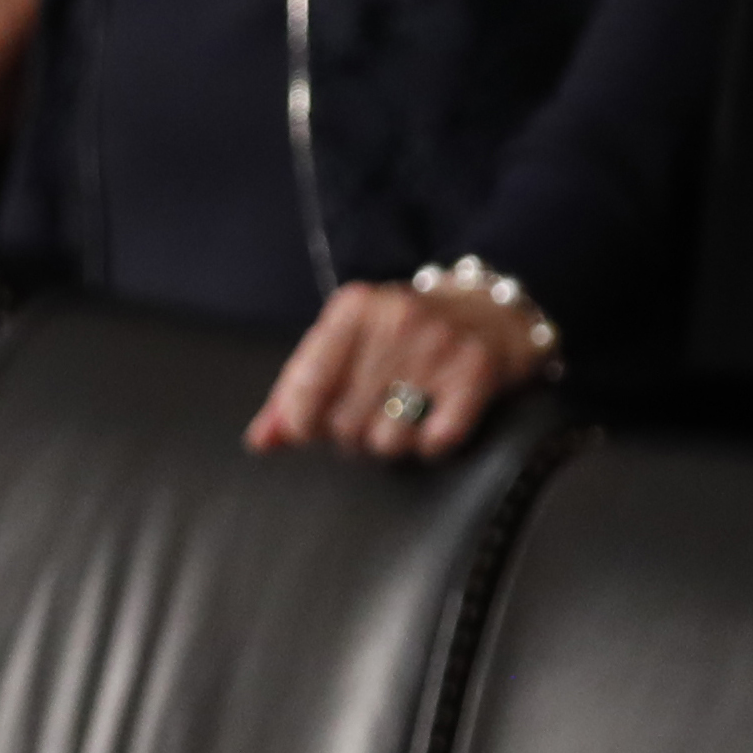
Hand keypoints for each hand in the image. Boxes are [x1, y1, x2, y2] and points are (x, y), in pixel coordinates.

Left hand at [245, 279, 552, 460]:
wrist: (491, 309)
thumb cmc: (398, 338)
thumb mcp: (343, 346)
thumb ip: (294, 393)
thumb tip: (260, 442)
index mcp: (352, 309)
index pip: (304, 391)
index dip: (302, 425)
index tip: (313, 426)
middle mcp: (396, 321)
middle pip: (343, 425)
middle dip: (350, 434)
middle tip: (371, 414)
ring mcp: (439, 345)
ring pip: (387, 442)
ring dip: (393, 442)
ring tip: (404, 415)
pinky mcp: (476, 372)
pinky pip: (434, 442)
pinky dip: (432, 444)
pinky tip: (437, 418)